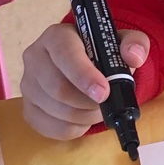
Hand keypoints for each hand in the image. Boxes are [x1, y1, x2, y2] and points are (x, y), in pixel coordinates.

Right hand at [20, 23, 149, 140]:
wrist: (88, 64)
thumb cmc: (103, 50)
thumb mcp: (123, 40)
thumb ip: (134, 43)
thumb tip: (133, 57)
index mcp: (57, 36)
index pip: (65, 55)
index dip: (84, 76)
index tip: (104, 92)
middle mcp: (35, 58)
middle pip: (58, 89)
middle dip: (89, 102)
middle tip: (107, 103)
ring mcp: (28, 85)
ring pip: (56, 111)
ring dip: (85, 116)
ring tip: (100, 109)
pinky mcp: (29, 109)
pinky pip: (52, 128)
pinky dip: (75, 128)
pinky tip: (85, 117)